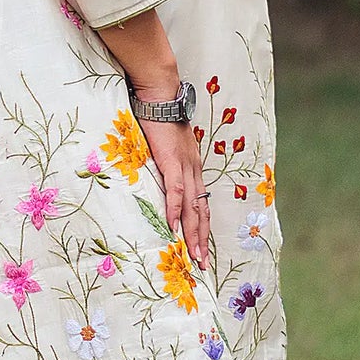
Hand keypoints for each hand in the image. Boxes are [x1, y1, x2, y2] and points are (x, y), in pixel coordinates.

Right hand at [138, 112, 208, 271]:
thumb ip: (165, 161)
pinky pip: (175, 191)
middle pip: (201, 211)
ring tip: (193, 255)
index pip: (200, 203)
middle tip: (202, 264)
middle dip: (202, 240)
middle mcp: (194, 170)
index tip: (201, 247)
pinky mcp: (172, 161)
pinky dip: (175, 211)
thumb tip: (157, 172)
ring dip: (193, 234)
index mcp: (192, 167)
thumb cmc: (159, 116)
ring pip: (192, 207)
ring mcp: (185, 166)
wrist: (160, 95)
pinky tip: (173, 228)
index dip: (202, 226)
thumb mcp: (165, 144)